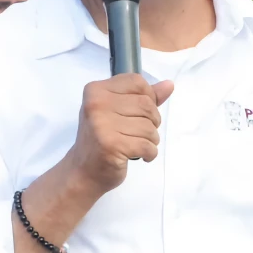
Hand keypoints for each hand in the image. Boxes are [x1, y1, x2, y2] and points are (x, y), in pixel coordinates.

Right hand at [65, 74, 175, 197]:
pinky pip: (147, 146)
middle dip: (152, 122)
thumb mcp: (118, 112)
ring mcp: (102, 125)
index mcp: (97, 90)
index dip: (148, 97)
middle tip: (140, 133)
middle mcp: (97, 104)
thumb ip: (143, 97)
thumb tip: (169, 85)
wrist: (83, 171)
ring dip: (151, 140)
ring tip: (137, 145)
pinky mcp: (111, 145)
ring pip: (149, 127)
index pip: (137, 82)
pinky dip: (150, 153)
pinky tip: (140, 155)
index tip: (141, 113)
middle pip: (146, 104)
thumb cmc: (102, 140)